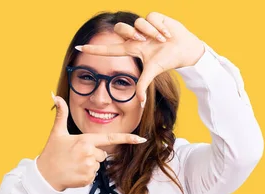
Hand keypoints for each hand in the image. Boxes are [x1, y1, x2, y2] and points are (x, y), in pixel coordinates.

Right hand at [36, 93, 147, 191]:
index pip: (111, 138)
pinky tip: (74, 173)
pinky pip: (94, 176)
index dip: (127, 138)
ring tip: (74, 164)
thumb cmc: (52, 153)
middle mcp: (90, 154)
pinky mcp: (88, 179)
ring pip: (98, 165)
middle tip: (76, 156)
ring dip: (89, 165)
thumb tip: (55, 95)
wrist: (44, 175)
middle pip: (103, 154)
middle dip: (93, 154)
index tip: (141, 139)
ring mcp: (89, 167)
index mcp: (85, 140)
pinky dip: (86, 175)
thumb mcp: (57, 133)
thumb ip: (61, 114)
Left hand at [75, 11, 205, 105]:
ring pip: (138, 23)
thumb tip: (140, 104)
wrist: (186, 50)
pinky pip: (151, 18)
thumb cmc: (168, 61)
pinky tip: (167, 33)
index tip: (79, 48)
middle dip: (130, 33)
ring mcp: (144, 26)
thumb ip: (144, 85)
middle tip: (142, 40)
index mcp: (132, 49)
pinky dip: (160, 27)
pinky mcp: (155, 17)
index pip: (109, 49)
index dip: (94, 50)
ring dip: (151, 32)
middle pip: (121, 28)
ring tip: (162, 39)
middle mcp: (136, 36)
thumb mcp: (153, 72)